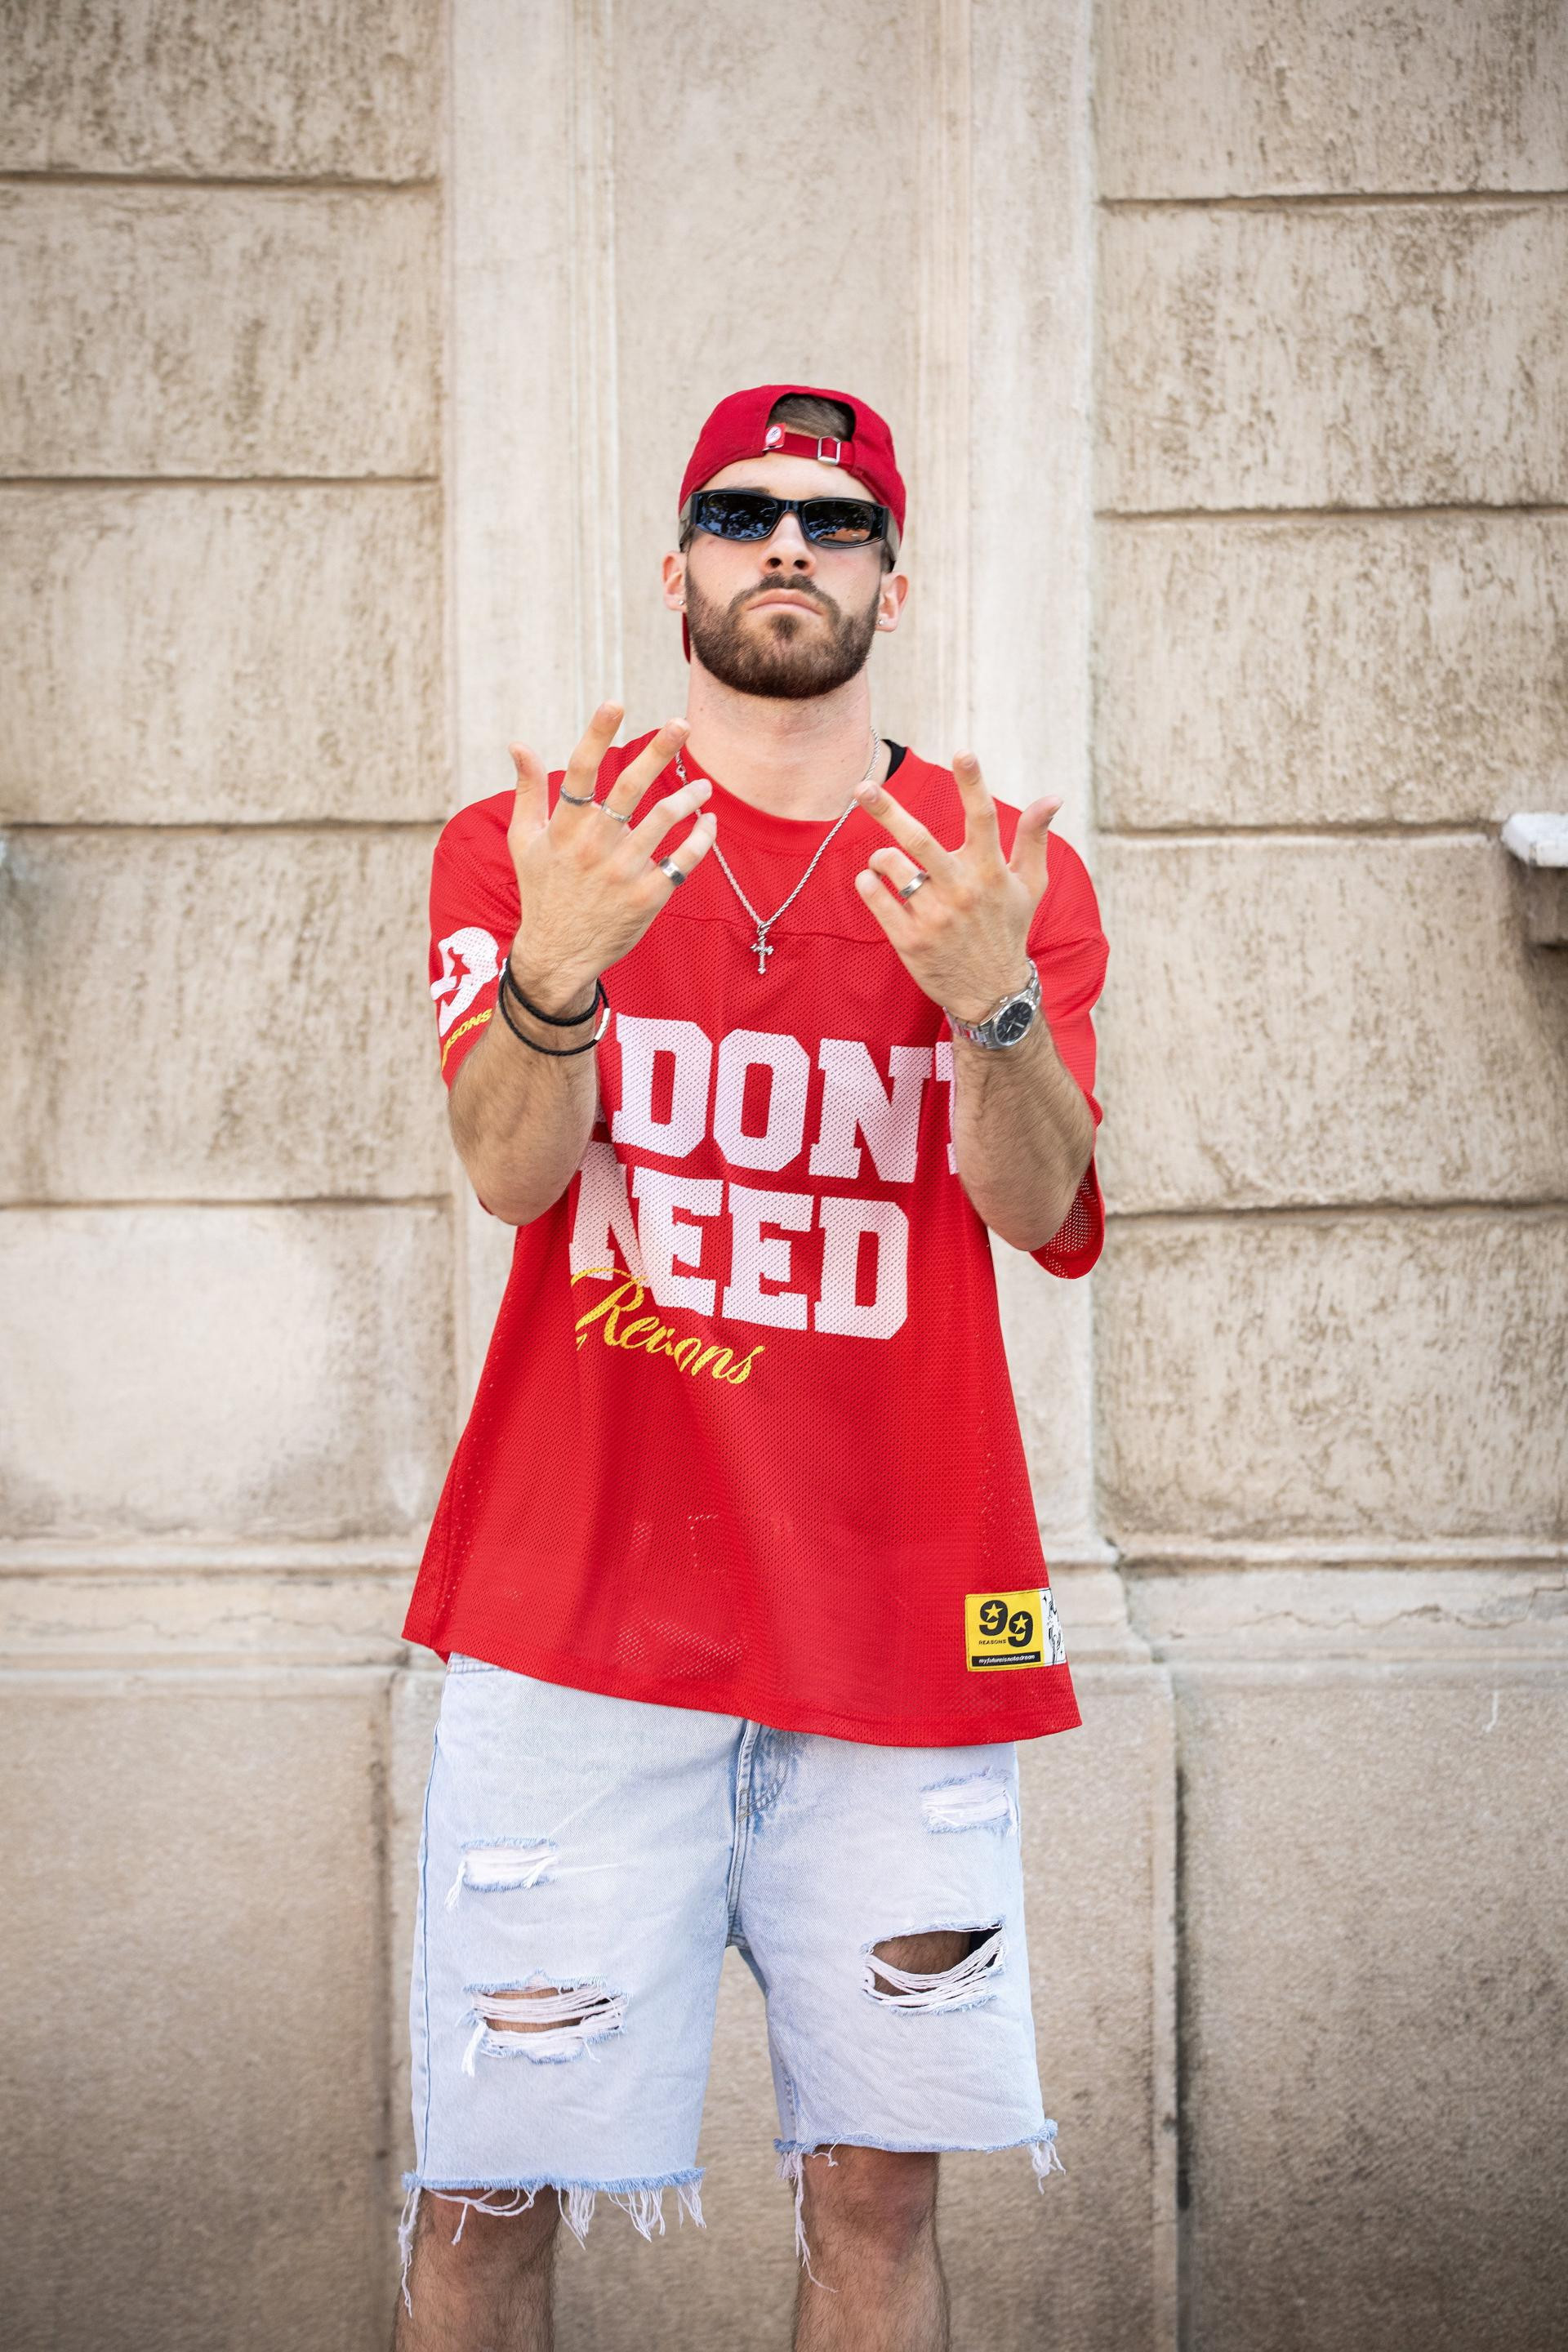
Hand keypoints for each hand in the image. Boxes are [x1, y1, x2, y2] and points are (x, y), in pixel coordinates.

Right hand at [505, 703, 715, 1013]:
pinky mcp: (646, 897)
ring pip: (664, 820)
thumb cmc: (541, 890)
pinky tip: (709, 823)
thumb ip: (527, 791)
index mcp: (563, 828)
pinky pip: (682, 861)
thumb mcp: (523, 841)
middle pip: (630, 787)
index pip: (579, 770)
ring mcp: (621, 872)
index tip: (615, 702)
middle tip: (681, 723)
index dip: (597, 734)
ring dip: (689, 796)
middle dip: (658, 751)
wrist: (557, 954)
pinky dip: (701, 839)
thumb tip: (518, 744)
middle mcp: (593, 846)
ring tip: (704, 786)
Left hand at [854, 753, 1058, 1022]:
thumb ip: (1034, 838)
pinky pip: (875, 899)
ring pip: (891, 867)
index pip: (983, 818)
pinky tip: (873, 882)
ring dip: (880, 857)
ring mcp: (934, 917)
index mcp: (991, 872)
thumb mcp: (1029, 885)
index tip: (963, 752)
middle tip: (862, 786)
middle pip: (919, 840)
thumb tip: (1052, 797)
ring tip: (886, 862)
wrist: (991, 993)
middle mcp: (962, 891)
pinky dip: (868, 884)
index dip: (973, 783)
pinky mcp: (909, 940)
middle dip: (888, 809)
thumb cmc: (1008, 929)